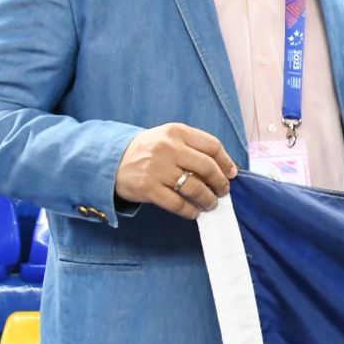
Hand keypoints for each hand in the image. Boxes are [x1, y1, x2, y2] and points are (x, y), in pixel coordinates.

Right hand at [114, 123, 238, 218]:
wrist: (111, 159)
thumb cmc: (148, 150)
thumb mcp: (169, 137)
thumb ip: (194, 147)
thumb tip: (224, 168)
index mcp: (177, 132)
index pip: (213, 146)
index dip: (226, 162)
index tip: (231, 173)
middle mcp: (168, 148)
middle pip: (207, 167)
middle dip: (220, 183)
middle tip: (223, 191)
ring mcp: (157, 169)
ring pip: (195, 188)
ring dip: (208, 199)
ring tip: (211, 204)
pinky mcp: (148, 188)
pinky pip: (178, 204)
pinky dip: (191, 211)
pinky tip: (195, 212)